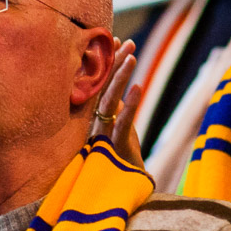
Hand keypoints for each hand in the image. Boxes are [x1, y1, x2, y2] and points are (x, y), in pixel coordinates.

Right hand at [93, 37, 143, 166]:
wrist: (120, 190)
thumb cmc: (119, 158)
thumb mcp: (117, 128)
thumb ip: (117, 106)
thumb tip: (123, 83)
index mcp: (92, 115)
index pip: (98, 82)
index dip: (106, 61)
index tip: (114, 39)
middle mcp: (93, 121)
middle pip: (102, 86)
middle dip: (114, 62)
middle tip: (127, 41)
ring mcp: (102, 133)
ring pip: (109, 100)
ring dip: (120, 76)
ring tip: (132, 56)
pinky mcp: (114, 146)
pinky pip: (122, 122)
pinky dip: (130, 104)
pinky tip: (138, 88)